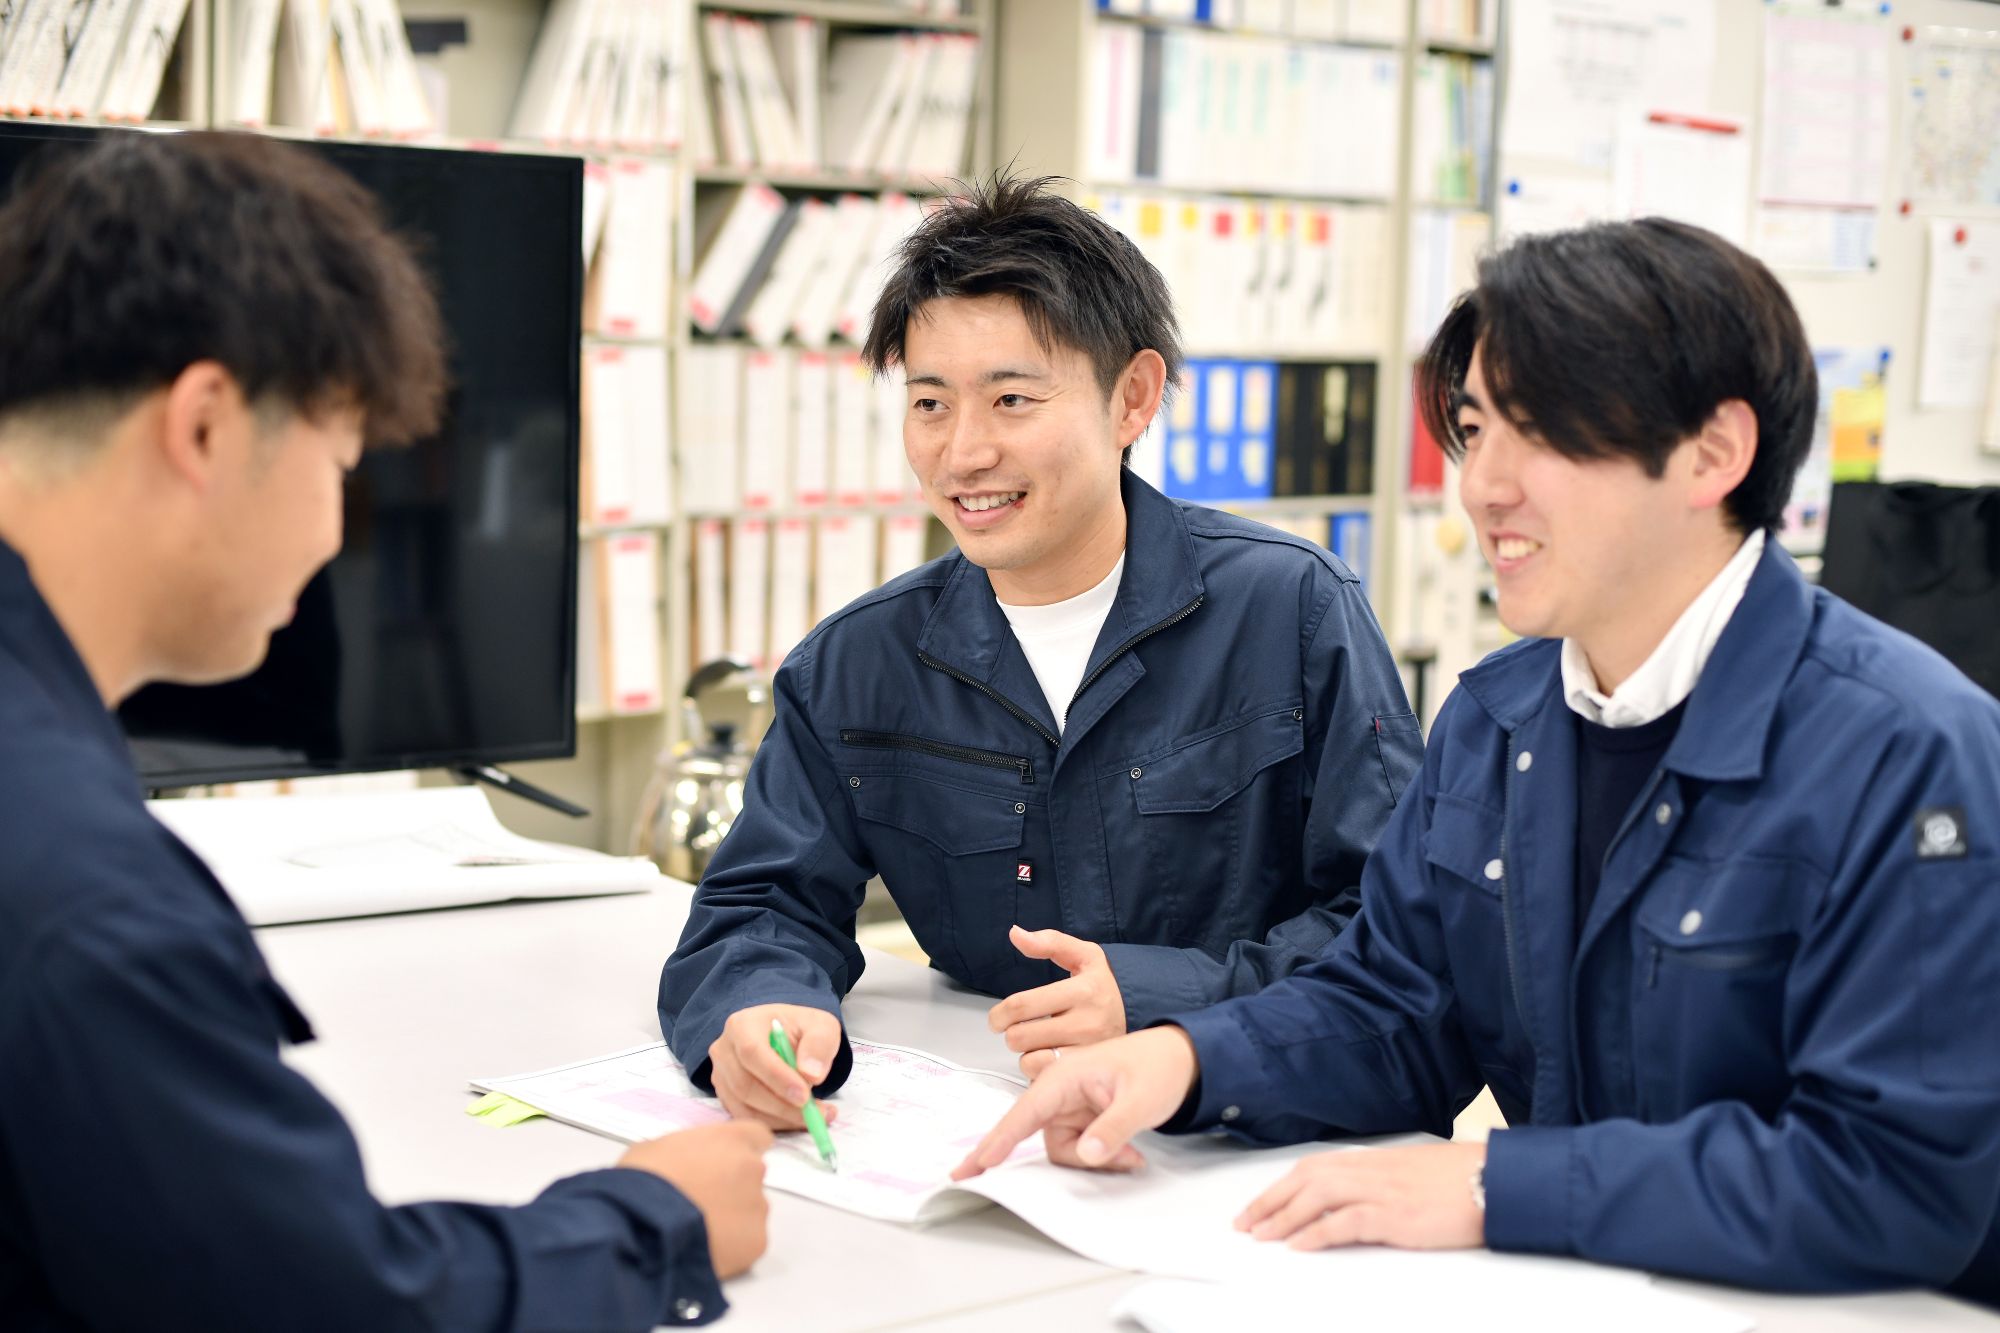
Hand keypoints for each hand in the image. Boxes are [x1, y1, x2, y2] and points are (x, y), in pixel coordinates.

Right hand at [618, 1121, 773, 1277]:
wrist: (641, 1226)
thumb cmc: (643, 1182)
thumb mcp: (658, 1148)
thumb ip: (688, 1151)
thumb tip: (685, 1164)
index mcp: (731, 1139)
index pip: (757, 1137)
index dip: (739, 1152)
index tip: (723, 1165)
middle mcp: (752, 1168)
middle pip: (751, 1177)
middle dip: (731, 1188)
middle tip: (701, 1203)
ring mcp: (757, 1206)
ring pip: (750, 1211)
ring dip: (731, 1218)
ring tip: (698, 1231)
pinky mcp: (756, 1241)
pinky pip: (747, 1242)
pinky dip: (731, 1247)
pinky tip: (704, 1249)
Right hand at [707, 1004, 843, 1132]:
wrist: (787, 1038)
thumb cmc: (801, 1030)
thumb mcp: (821, 1026)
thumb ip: (819, 1044)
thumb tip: (812, 1075)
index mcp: (743, 1024)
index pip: (752, 1052)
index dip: (776, 1077)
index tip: (804, 1096)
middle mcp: (724, 1049)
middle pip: (744, 1085)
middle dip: (781, 1105)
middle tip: (814, 1114)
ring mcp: (721, 1075)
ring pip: (744, 1106)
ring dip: (781, 1118)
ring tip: (815, 1117)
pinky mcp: (725, 1096)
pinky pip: (745, 1117)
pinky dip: (774, 1123)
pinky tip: (798, 1119)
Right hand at [951, 1026, 1199, 1179]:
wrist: (1181, 1060)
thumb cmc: (1159, 1067)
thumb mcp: (1141, 1099)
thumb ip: (1113, 1128)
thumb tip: (1086, 1154)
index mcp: (1064, 1076)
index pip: (1024, 1112)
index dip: (998, 1141)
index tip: (975, 1166)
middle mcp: (1059, 1092)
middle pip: (1043, 1139)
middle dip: (1073, 1159)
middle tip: (1087, 1165)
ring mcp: (1069, 1107)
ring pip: (1063, 1149)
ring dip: (1094, 1160)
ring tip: (1132, 1155)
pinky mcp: (1081, 1119)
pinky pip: (1078, 1149)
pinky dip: (1100, 1157)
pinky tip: (1128, 1153)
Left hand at [988, 926, 1127, 1076]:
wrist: (1144, 1018)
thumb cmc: (1106, 987)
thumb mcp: (1085, 956)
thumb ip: (1050, 942)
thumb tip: (1015, 933)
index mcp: (1083, 991)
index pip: (1021, 1005)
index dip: (999, 1014)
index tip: (998, 1018)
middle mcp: (1088, 1023)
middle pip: (1019, 1037)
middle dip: (1012, 1033)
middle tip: (1020, 1029)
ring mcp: (1089, 1053)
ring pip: (1030, 1061)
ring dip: (1026, 1053)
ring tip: (1038, 1043)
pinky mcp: (1089, 1075)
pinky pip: (1045, 1078)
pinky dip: (1040, 1070)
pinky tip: (1050, 1056)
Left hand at [1235, 1141, 1487, 1250]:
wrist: (1501, 1181)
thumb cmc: (1465, 1180)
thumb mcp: (1416, 1174)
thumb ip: (1384, 1181)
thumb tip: (1357, 1199)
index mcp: (1376, 1160)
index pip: (1315, 1167)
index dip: (1282, 1185)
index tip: (1258, 1204)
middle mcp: (1373, 1170)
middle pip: (1306, 1178)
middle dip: (1270, 1200)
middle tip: (1243, 1223)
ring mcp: (1384, 1191)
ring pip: (1318, 1196)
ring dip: (1284, 1216)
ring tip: (1261, 1235)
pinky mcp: (1398, 1215)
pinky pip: (1346, 1221)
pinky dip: (1318, 1232)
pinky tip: (1299, 1245)